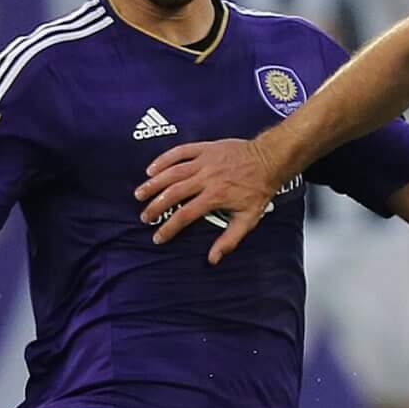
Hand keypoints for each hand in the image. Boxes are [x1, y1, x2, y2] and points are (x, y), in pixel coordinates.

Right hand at [134, 138, 277, 262]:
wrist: (269, 159)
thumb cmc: (258, 190)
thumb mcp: (248, 219)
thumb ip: (229, 240)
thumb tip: (213, 259)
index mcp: (215, 196)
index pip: (185, 215)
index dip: (169, 228)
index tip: (158, 237)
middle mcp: (206, 178)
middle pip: (173, 193)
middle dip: (155, 206)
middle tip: (144, 217)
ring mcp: (204, 161)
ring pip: (172, 172)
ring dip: (153, 183)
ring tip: (139, 194)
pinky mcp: (204, 148)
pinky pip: (179, 151)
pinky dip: (163, 159)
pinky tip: (151, 169)